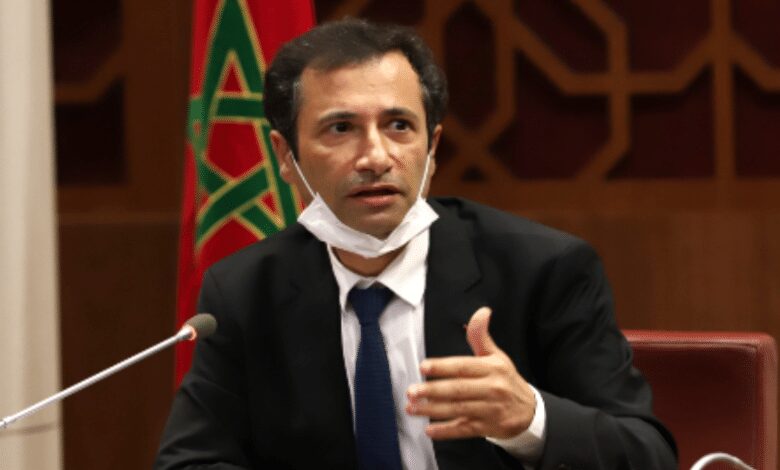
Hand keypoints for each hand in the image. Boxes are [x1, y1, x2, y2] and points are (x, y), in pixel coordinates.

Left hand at [405, 307, 535, 439]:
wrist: (529, 412)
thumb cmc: (506, 380)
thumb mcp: (497, 356)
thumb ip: (481, 336)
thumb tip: (481, 312)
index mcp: (492, 368)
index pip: (464, 366)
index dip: (443, 366)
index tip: (424, 366)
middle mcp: (492, 388)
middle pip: (458, 390)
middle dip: (433, 391)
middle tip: (412, 391)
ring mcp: (491, 409)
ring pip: (458, 410)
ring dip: (433, 410)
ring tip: (412, 408)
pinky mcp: (488, 427)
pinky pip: (464, 429)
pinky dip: (446, 431)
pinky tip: (430, 430)